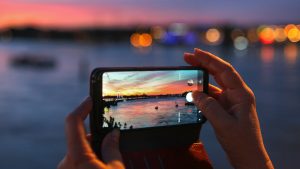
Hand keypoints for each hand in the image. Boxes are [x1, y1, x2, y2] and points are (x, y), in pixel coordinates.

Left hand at [57, 97, 124, 168]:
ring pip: (81, 152)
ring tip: (111, 160)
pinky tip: (104, 166)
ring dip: (94, 151)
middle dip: (97, 137)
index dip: (82, 108)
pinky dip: (90, 160)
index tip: (90, 100)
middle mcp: (67, 164)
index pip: (74, 123)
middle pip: (81, 139)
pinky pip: (79, 162)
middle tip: (113, 139)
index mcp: (77, 158)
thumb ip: (112, 150)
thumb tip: (113, 134)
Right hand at [184, 49, 273, 168]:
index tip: (195, 53)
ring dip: (201, 77)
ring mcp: (231, 101)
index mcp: (241, 94)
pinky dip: (201, 93)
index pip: (224, 70)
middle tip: (187, 57)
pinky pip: (211, 96)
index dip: (209, 60)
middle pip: (219, 73)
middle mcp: (237, 94)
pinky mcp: (225, 108)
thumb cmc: (241, 141)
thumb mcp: (224, 124)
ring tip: (187, 71)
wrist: (247, 157)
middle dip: (203, 63)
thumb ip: (209, 107)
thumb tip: (194, 93)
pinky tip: (192, 92)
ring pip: (214, 84)